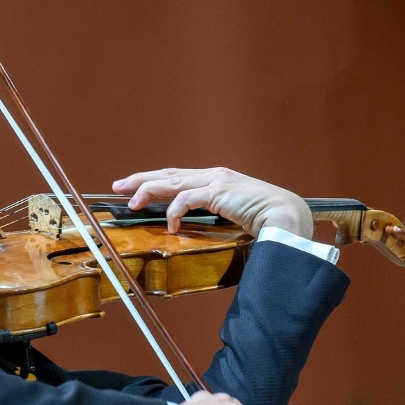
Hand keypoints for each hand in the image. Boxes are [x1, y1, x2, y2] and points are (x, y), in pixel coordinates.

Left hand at [112, 167, 312, 238]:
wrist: (287, 216)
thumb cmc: (263, 220)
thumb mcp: (231, 215)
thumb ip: (213, 216)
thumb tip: (190, 230)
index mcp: (215, 180)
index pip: (177, 176)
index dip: (152, 180)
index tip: (131, 187)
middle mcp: (212, 175)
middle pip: (168, 174)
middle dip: (141, 179)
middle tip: (117, 186)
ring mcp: (215, 181)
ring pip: (172, 182)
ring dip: (149, 191)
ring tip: (131, 202)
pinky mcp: (218, 191)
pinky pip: (187, 199)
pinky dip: (175, 211)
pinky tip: (170, 225)